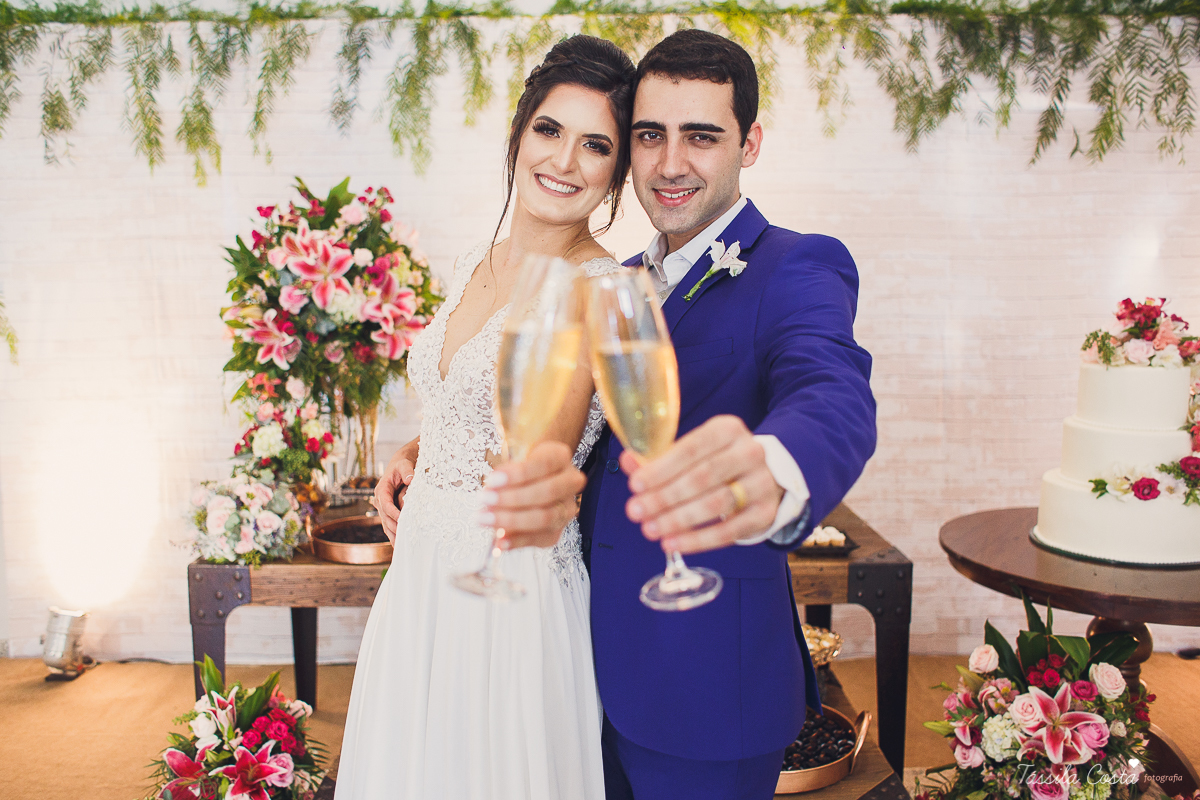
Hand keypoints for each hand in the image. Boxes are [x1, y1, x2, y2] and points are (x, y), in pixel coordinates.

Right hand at [372, 438, 418, 540]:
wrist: (401, 465)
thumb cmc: (403, 464)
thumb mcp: (405, 464)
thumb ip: (407, 470)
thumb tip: (410, 479)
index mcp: (382, 489)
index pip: (385, 504)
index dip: (393, 513)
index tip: (402, 520)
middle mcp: (380, 500)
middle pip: (385, 517)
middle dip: (394, 527)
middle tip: (405, 538)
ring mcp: (383, 507)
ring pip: (386, 524)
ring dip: (393, 535)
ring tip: (402, 547)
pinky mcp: (388, 512)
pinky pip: (389, 526)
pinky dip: (393, 536)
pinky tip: (399, 546)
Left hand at [480, 441, 586, 549]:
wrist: (534, 479)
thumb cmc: (521, 467)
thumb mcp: (512, 461)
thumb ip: (505, 474)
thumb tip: (491, 490)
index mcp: (560, 457)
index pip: (544, 464)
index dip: (518, 474)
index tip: (492, 480)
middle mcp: (570, 482)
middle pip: (547, 492)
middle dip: (513, 498)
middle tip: (485, 500)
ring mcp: (567, 508)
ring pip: (546, 518)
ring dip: (512, 520)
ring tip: (486, 519)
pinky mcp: (558, 529)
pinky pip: (541, 539)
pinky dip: (518, 541)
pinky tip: (500, 541)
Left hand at [622, 415, 783, 554]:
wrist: (766, 477)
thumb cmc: (717, 462)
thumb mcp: (692, 453)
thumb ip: (659, 457)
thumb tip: (627, 461)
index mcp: (727, 429)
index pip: (690, 449)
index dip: (661, 468)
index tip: (634, 486)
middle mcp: (750, 452)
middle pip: (702, 477)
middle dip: (665, 496)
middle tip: (636, 511)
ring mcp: (762, 483)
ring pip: (716, 504)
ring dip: (679, 519)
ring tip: (650, 529)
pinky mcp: (766, 513)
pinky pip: (730, 530)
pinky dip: (699, 540)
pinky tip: (674, 543)